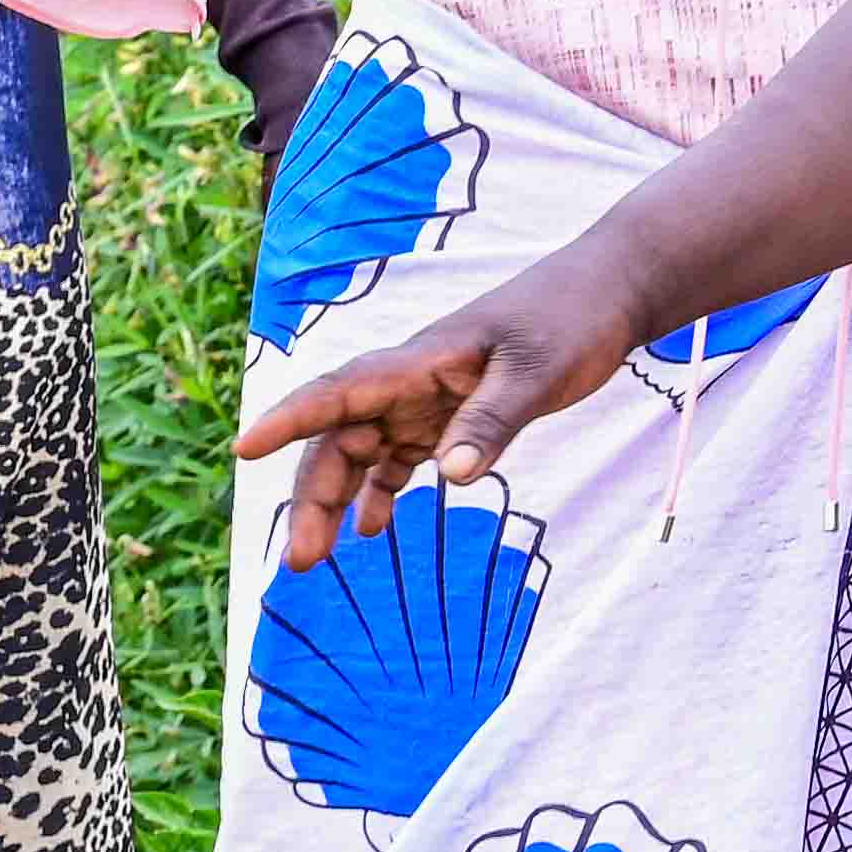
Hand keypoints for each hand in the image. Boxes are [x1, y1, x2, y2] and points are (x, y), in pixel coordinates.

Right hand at [232, 245, 654, 569]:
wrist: (607, 292)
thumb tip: (449, 477)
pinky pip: (399, 456)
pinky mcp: (449, 414)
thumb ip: (492, 421)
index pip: (338, 391)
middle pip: (339, 437)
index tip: (244, 448)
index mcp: (419, 361)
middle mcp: (408, 381)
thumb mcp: (538, 371)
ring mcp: (425, 398)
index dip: (288, 419)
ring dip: (337, 500)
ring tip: (317, 559)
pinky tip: (372, 530)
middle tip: (302, 560)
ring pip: (361, 452)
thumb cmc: (571, 319)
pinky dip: (381, 490)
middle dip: (313, 494)